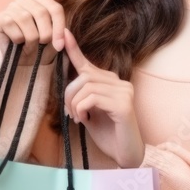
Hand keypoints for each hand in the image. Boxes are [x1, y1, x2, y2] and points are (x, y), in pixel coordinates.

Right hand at [0, 0, 64, 66]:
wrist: (23, 62)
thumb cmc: (40, 47)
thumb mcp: (55, 40)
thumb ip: (62, 34)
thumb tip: (66, 33)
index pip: (55, 8)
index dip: (59, 27)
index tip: (60, 45)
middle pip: (41, 12)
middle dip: (45, 33)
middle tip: (43, 45)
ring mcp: (10, 6)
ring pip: (25, 17)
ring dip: (30, 37)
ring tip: (30, 45)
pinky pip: (10, 23)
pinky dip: (17, 37)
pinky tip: (17, 42)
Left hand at [61, 28, 145, 167]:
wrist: (125, 155)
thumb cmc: (107, 134)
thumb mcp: (89, 111)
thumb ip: (82, 96)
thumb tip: (68, 83)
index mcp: (111, 83)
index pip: (88, 64)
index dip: (74, 49)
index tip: (64, 33)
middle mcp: (120, 83)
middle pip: (83, 76)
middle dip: (69, 94)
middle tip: (70, 113)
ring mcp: (124, 92)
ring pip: (86, 86)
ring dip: (74, 104)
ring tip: (77, 118)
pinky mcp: (124, 104)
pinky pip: (92, 98)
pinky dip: (81, 109)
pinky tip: (85, 120)